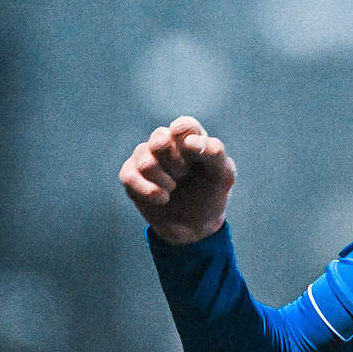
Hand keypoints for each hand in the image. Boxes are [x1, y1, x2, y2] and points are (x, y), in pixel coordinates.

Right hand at [120, 115, 236, 244]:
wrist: (194, 226)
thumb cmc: (211, 196)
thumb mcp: (223, 176)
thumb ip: (215, 154)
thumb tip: (190, 142)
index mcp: (191, 139)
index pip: (184, 125)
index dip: (183, 132)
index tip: (188, 146)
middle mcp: (167, 144)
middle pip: (160, 137)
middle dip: (174, 160)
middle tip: (183, 174)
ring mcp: (146, 158)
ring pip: (143, 155)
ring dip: (162, 177)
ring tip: (173, 188)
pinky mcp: (131, 175)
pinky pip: (129, 175)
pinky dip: (147, 190)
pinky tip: (162, 199)